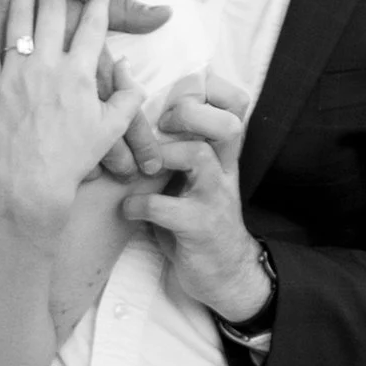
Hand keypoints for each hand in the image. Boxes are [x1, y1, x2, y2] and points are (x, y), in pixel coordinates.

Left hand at [0, 0, 149, 233]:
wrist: (32, 181)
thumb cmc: (73, 157)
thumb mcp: (111, 128)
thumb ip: (128, 98)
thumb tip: (132, 75)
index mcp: (79, 74)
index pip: (93, 28)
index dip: (98, 5)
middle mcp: (47, 66)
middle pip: (52, 15)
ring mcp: (15, 73)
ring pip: (18, 21)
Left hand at [118, 83, 273, 321]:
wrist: (224, 274)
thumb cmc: (198, 221)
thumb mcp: (194, 180)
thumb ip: (176, 151)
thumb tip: (132, 116)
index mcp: (222, 155)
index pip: (235, 105)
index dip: (209, 91)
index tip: (175, 99)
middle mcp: (224, 170)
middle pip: (226, 123)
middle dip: (188, 114)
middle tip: (160, 126)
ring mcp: (214, 198)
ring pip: (197, 155)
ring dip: (161, 156)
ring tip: (140, 169)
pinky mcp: (200, 227)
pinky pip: (165, 207)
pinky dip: (139, 205)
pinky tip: (129, 210)